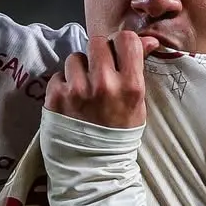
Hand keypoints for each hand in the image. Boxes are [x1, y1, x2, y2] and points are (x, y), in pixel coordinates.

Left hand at [44, 32, 161, 128]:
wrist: (95, 166)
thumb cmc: (119, 134)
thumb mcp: (137, 103)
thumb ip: (138, 69)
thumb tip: (149, 40)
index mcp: (130, 86)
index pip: (126, 39)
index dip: (120, 43)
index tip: (116, 54)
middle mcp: (104, 84)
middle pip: (96, 43)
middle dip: (97, 54)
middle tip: (97, 71)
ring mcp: (78, 90)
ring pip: (74, 58)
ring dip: (78, 70)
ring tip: (82, 90)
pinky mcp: (56, 97)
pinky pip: (58, 75)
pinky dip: (63, 85)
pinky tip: (69, 101)